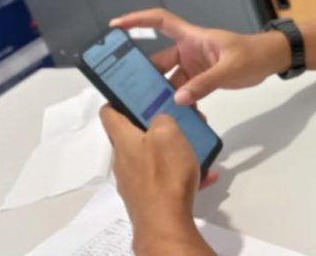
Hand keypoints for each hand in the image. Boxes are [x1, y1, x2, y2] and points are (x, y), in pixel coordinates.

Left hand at [100, 105, 214, 255]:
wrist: (165, 222)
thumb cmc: (164, 174)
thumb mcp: (168, 133)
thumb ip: (162, 119)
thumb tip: (158, 121)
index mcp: (123, 140)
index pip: (109, 113)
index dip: (119, 100)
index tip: (136, 94)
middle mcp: (124, 160)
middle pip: (135, 137)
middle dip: (157, 126)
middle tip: (179, 120)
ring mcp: (135, 182)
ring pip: (153, 158)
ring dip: (174, 150)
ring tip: (197, 147)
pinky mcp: (148, 198)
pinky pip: (166, 179)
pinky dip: (183, 174)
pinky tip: (206, 174)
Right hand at [110, 9, 289, 106]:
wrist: (270, 60)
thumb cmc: (253, 54)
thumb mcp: (229, 68)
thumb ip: (205, 83)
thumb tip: (179, 99)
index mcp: (192, 37)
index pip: (159, 21)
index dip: (137, 20)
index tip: (115, 25)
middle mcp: (188, 50)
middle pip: (158, 61)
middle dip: (145, 76)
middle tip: (130, 93)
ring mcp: (193, 66)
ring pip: (170, 81)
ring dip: (165, 95)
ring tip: (155, 112)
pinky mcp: (201, 79)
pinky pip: (185, 91)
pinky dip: (184, 103)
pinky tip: (186, 117)